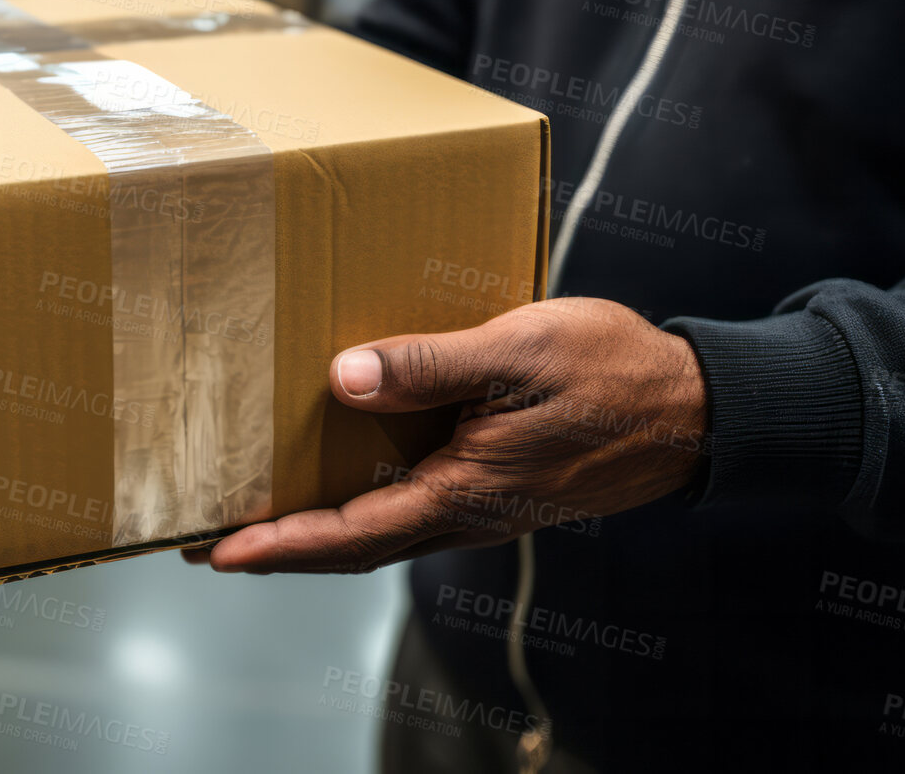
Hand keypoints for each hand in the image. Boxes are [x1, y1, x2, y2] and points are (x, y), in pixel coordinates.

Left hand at [206, 298, 708, 573]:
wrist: (696, 409)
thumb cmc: (612, 372)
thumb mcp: (518, 352)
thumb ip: (432, 364)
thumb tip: (346, 379)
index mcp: (464, 489)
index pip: (351, 533)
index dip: (280, 544)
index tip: (220, 551)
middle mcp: (467, 512)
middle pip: (354, 547)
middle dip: (279, 549)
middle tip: (208, 542)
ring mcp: (483, 504)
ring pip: (382, 532)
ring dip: (316, 532)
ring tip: (259, 515)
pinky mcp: (497, 485)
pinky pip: (413, 509)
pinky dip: (361, 509)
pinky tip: (344, 479)